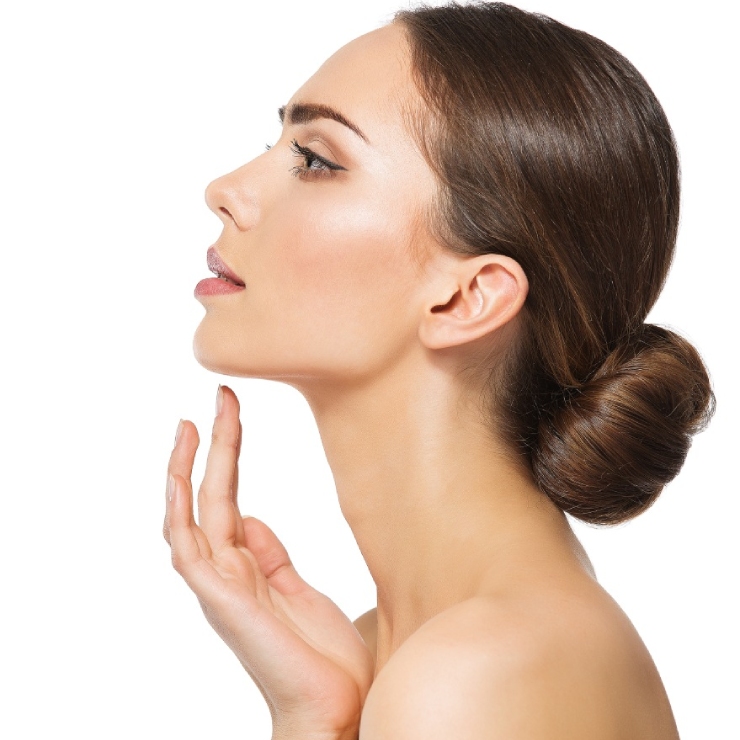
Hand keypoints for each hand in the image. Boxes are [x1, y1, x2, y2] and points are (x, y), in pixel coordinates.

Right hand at [163, 385, 373, 738]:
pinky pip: (189, 551)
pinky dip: (180, 514)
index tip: (233, 412)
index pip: (229, 497)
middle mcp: (225, 572)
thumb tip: (250, 518)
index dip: (229, 454)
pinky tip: (181, 479)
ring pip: (188, 517)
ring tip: (190, 425)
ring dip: (185, 470)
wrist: (335, 709)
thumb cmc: (322, 658)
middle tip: (219, 396)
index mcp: (246, 567)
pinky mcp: (221, 601)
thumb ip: (272, 556)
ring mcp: (219, 587)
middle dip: (212, 445)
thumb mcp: (299, 590)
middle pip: (210, 496)